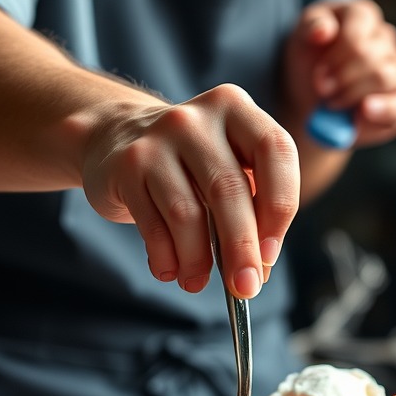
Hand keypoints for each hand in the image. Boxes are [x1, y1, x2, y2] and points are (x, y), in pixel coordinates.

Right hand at [80, 83, 298, 298]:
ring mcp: (157, 139)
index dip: (279, 206)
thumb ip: (253, 206)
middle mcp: (197, 118)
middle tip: (244, 286)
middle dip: (241, 248)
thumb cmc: (190, 163)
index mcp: (237, 110)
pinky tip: (171, 270)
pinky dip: (166, 256)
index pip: (275, 151)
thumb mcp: (229, 166)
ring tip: (198, 282)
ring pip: (188, 212)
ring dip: (198, 259)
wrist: (115, 137)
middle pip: (229, 190)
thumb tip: (258, 267)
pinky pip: (153, 224)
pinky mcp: (126, 166)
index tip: (270, 253)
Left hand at [282, 0, 395, 147]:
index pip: (359, 34)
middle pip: (371, 58)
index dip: (338, 58)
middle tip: (323, 92)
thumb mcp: (300, 37)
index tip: (319, 76)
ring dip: (354, 95)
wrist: (311, 96)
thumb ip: (310, 26)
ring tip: (333, 103)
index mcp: (363, 16)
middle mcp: (386, 39)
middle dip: (343, 79)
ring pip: (386, 79)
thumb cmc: (309, 60)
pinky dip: (381, 112)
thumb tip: (323, 31)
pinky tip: (361, 115)